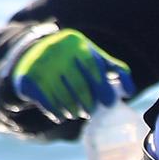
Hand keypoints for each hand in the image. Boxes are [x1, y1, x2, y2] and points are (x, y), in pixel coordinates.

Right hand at [10, 28, 136, 121]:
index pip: (92, 67)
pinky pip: (46, 102)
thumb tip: (129, 91)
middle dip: (88, 103)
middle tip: (90, 111)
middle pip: (78, 85)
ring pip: (62, 96)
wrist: (32, 56)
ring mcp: (41, 64)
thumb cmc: (74, 60)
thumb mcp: (94, 58)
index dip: (102, 87)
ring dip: (72, 110)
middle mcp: (56, 50)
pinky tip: (61, 116)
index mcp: (75, 43)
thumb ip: (116, 70)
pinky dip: (56, 112)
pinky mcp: (28, 78)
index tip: (109, 104)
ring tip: (76, 113)